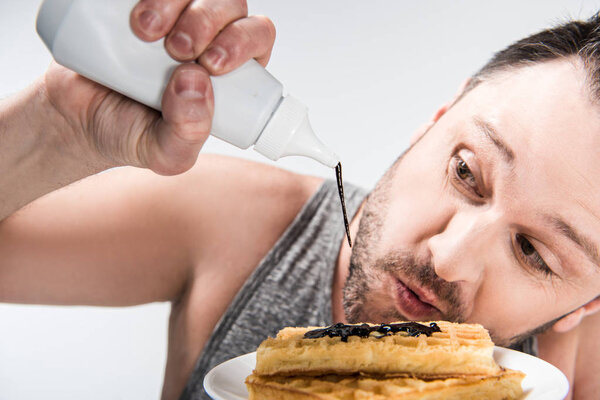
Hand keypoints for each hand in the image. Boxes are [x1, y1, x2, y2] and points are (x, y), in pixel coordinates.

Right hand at [44, 0, 275, 174]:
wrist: (74, 115)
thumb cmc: (131, 132)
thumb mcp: (165, 153)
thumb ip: (188, 133)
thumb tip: (197, 82)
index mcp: (231, 73)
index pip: (257, 38)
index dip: (243, 41)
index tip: (211, 63)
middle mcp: (209, 37)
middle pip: (231, 4)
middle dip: (208, 21)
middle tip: (177, 50)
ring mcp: (176, 14)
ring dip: (177, 1)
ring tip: (145, 32)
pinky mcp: (143, 0)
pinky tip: (135, 13)